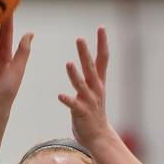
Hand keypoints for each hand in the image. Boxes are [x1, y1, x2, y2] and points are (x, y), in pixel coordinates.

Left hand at [58, 27, 110, 146]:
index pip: (103, 59)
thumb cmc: (93, 112)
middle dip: (85, 53)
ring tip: (68, 63)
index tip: (101, 27)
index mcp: (98, 82)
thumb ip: (90, 77)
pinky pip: (74, 105)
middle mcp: (96, 89)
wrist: (98, 136)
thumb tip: (86, 62)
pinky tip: (60, 95)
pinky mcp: (82, 113)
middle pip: (90, 68)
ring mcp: (90, 101)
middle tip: (79, 39)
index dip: (102, 43)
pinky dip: (67, 100)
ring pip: (81, 85)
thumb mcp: (95, 91)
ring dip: (75, 75)